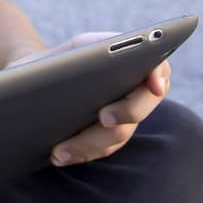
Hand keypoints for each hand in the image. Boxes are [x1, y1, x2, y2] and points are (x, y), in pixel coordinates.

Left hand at [6, 31, 172, 167]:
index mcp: (138, 65)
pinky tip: (57, 156)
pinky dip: (79, 153)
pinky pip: (100, 150)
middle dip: (124, 113)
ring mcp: (125, 121)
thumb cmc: (69, 57)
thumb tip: (108, 62)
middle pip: (139, 110)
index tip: (154, 85)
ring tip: (60, 149)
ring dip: (89, 143)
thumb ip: (101, 49)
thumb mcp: (82, 46)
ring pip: (117, 136)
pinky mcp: (107, 140)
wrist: (43, 77)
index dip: (158, 77)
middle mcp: (137, 96)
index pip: (159, 70)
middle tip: (104, 116)